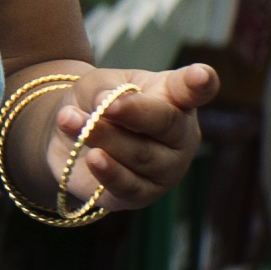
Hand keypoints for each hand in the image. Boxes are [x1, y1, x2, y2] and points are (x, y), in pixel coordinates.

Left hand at [50, 63, 217, 210]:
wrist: (69, 136)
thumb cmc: (95, 103)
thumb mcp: (95, 84)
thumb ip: (103, 90)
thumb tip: (106, 102)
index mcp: (174, 98)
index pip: (192, 90)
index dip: (198, 83)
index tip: (201, 76)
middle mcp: (179, 135)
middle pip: (167, 124)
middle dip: (134, 113)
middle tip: (104, 105)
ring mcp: (166, 167)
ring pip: (142, 155)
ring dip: (103, 137)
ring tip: (69, 119)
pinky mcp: (142, 193)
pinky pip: (129, 186)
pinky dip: (109, 171)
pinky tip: (93, 158)